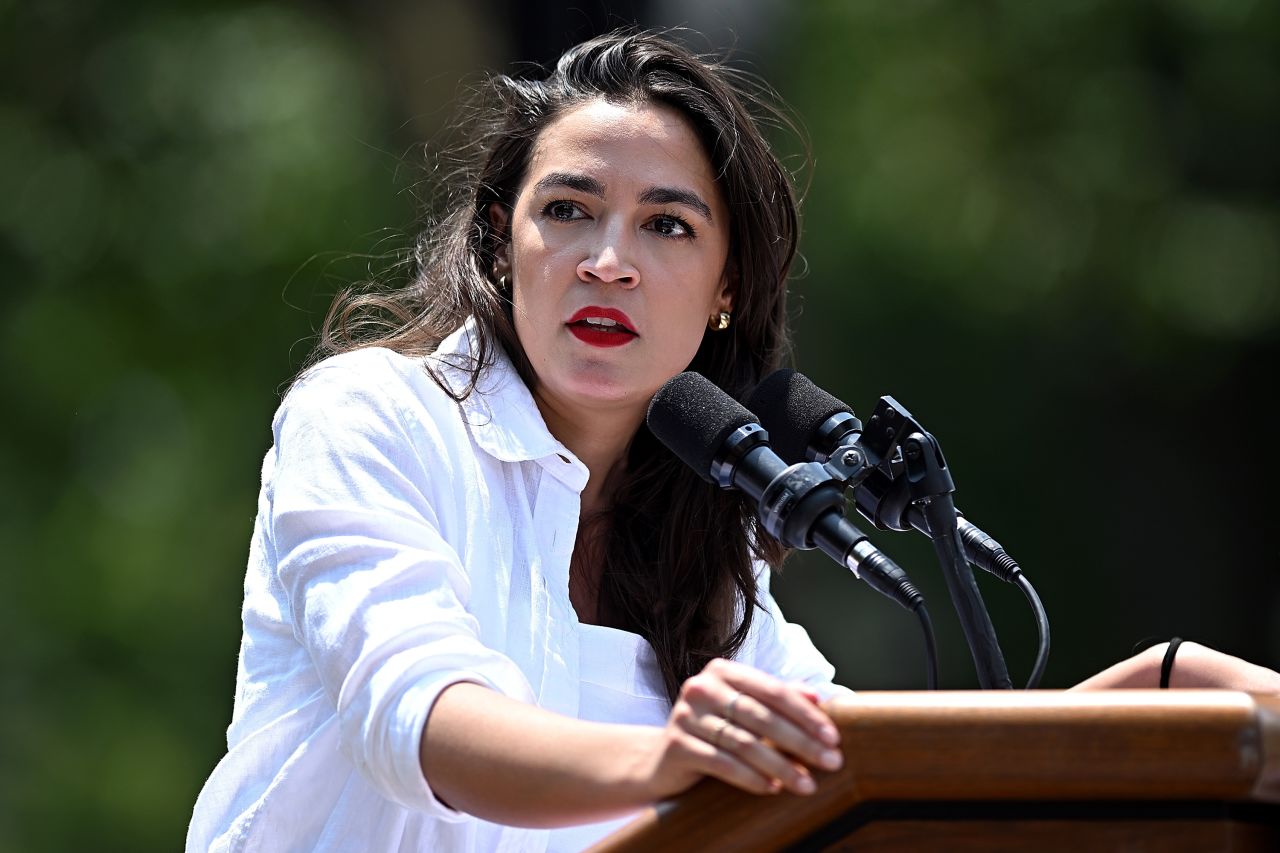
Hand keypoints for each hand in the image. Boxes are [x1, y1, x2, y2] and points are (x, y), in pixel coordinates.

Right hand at [641, 658, 842, 798]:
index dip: (806, 713)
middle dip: (802, 742)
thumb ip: (777, 698)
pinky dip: (751, 778)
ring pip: (745, 743)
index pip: (773, 690)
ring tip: (807, 784)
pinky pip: (722, 764)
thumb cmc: (713, 731)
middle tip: (831, 762)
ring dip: (781, 766)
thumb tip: (817, 695)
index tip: (833, 737)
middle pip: (762, 716)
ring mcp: (685, 715)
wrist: (663, 760)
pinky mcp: (676, 745)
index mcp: (722, 670)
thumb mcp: (744, 710)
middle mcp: (701, 687)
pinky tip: (773, 789)